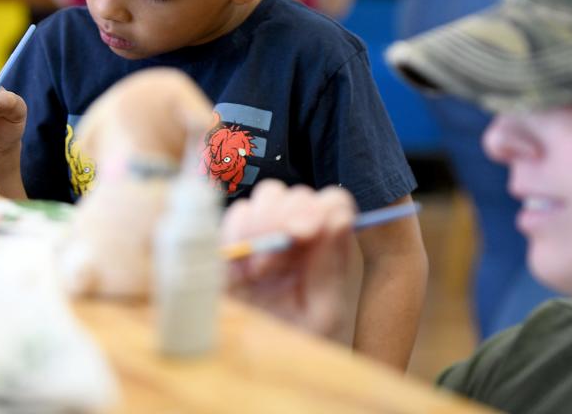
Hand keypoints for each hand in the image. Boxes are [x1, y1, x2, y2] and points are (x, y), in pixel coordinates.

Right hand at [222, 180, 354, 338]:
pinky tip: (239, 272)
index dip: (319, 208)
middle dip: (284, 218)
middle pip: (296, 195)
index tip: (304, 232)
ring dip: (260, 225)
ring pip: (266, 197)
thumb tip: (337, 217)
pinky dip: (234, 235)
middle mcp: (301, 235)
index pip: (333, 203)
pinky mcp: (235, 247)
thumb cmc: (305, 346)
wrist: (267, 376)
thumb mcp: (325, 313)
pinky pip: (234, 217)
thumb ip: (331, 265)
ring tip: (258, 272)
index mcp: (330, 247)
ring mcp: (268, 237)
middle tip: (273, 261)